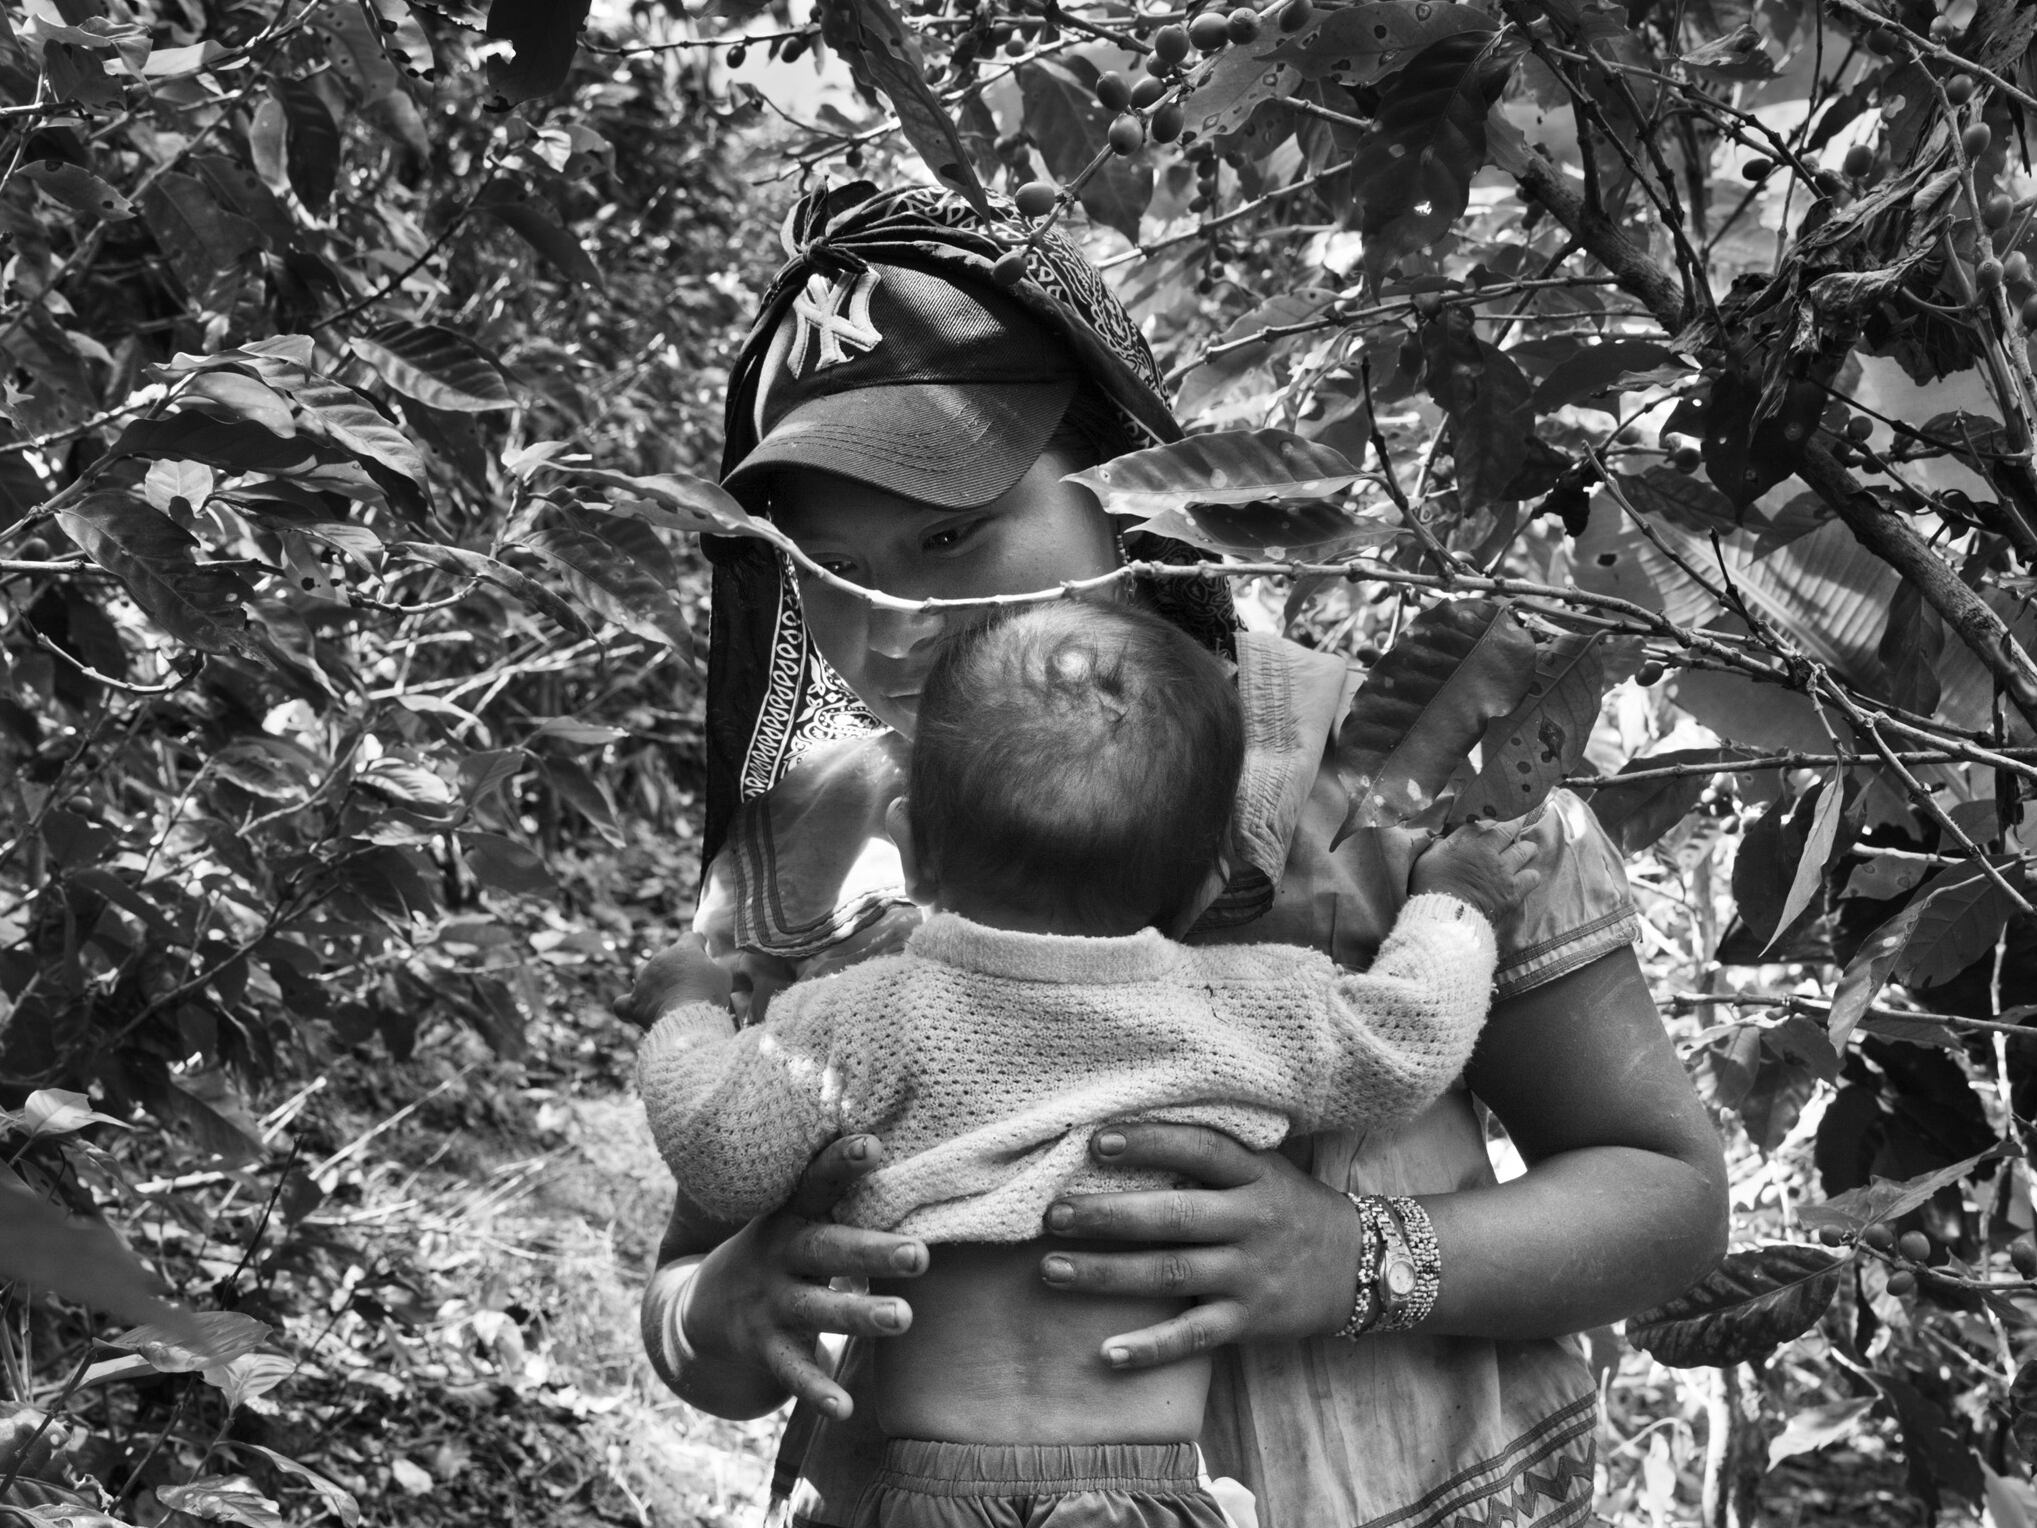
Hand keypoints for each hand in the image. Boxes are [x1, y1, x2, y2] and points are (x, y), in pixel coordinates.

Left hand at [615, 934, 731, 1028]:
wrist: (688, 1019)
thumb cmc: (709, 994)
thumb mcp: (724, 976)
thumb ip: (717, 966)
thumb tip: (713, 965)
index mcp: (683, 950)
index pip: (690, 937)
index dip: (697, 943)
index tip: (702, 949)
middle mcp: (660, 960)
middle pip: (665, 955)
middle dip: (675, 965)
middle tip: (688, 982)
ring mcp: (643, 980)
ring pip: (640, 970)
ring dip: (647, 977)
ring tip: (658, 990)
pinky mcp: (634, 1002)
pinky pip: (622, 1003)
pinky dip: (627, 1006)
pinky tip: (633, 1010)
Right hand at [666, 1135, 926, 1419]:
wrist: (696, 1315)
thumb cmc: (777, 1256)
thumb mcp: (794, 1221)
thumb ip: (836, 1192)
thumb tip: (898, 1139)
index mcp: (791, 1219)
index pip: (816, 1184)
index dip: (842, 1164)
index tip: (874, 1144)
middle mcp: (779, 1258)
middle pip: (828, 1249)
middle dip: (873, 1251)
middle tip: (921, 1254)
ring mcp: (770, 1306)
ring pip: (818, 1310)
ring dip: (860, 1314)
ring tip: (903, 1318)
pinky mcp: (766, 1351)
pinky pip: (794, 1373)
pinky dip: (818, 1391)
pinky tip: (845, 1406)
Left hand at [1036, 1123, 1360, 1368]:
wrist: (1364, 1266)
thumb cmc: (1292, 1207)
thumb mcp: (1266, 1168)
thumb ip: (1212, 1154)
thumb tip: (1128, 1132)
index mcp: (1255, 1176)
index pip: (1200, 1149)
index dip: (1150, 1142)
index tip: (1095, 1141)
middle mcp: (1252, 1222)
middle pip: (1173, 1216)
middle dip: (1108, 1215)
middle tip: (1053, 1214)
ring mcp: (1250, 1274)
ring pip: (1171, 1274)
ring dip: (1107, 1274)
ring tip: (1052, 1269)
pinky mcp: (1250, 1321)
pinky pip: (1193, 1336)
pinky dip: (1150, 1348)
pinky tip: (1106, 1352)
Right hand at [1409, 818, 1542, 922]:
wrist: (1444, 914)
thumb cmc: (1429, 887)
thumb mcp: (1425, 859)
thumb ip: (1439, 846)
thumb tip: (1444, 840)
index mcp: (1465, 840)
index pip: (1485, 822)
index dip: (1490, 822)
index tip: (1493, 824)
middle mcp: (1488, 849)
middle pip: (1508, 829)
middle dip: (1514, 825)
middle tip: (1517, 824)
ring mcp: (1503, 869)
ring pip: (1526, 849)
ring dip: (1527, 848)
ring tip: (1528, 849)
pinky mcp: (1514, 889)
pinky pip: (1533, 876)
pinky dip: (1531, 875)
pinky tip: (1527, 877)